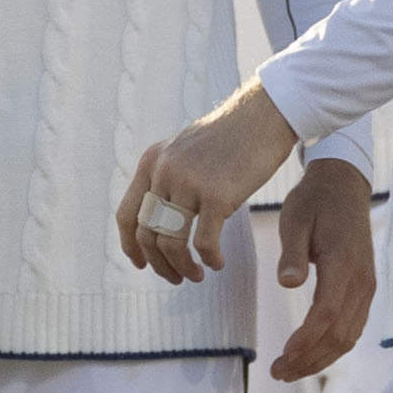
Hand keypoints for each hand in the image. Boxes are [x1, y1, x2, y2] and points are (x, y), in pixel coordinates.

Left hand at [118, 80, 302, 282]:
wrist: (265, 115)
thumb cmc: (232, 137)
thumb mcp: (186, 150)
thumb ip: (169, 176)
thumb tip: (164, 216)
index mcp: (152, 162)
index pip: (127, 214)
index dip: (130, 245)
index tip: (141, 264)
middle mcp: (164, 172)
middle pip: (147, 234)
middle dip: (159, 264)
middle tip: (177, 277)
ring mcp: (189, 183)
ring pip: (171, 243)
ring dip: (182, 267)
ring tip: (197, 275)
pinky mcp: (217, 196)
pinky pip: (204, 242)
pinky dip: (210, 259)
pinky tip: (218, 263)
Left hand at [268, 157, 377, 381]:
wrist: (344, 186)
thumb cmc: (314, 201)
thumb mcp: (294, 219)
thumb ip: (291, 253)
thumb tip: (288, 284)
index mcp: (344, 263)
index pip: (327, 313)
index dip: (306, 339)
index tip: (283, 355)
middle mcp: (361, 280)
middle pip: (339, 333)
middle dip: (309, 359)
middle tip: (278, 373)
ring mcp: (366, 287)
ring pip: (348, 336)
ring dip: (320, 359)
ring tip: (290, 371)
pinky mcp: (364, 289)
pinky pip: (353, 327)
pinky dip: (332, 347)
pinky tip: (311, 355)